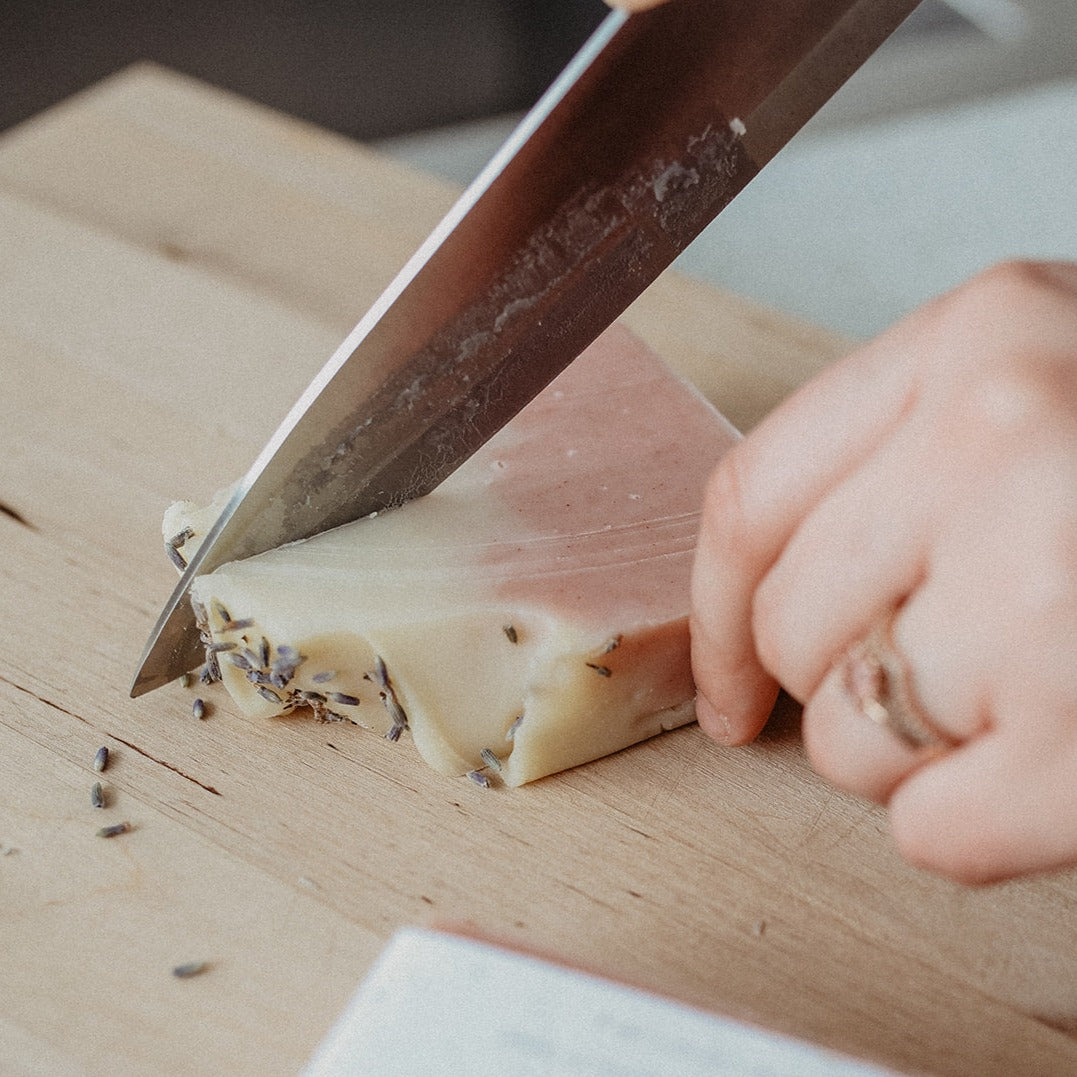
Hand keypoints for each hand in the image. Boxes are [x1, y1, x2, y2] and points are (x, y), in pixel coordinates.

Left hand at [690, 261, 1076, 883]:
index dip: (716, 614)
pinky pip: (933, 831)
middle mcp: (1002, 436)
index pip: (749, 499)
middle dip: (843, 685)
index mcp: (979, 337)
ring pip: (850, 741)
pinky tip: (1059, 764)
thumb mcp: (1051, 398)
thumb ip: (910, 466)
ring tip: (1041, 696)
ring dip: (923, 753)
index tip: (726, 684)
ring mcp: (1053, 586)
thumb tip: (764, 601)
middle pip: (792, 629)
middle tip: (952, 672)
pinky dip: (979, 825)